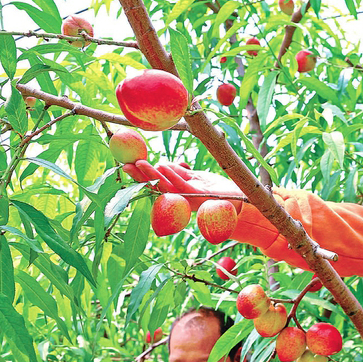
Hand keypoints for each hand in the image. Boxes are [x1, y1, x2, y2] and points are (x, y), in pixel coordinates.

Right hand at [123, 160, 244, 211]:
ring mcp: (188, 196)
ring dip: (151, 174)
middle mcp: (180, 196)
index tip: (127, 164)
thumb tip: (164, 163)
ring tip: (139, 163)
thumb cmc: (216, 188)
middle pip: (155, 186)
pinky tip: (163, 166)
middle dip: (139, 176)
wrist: (238, 198)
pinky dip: (172, 175)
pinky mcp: (199, 194)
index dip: (140, 175)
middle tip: (124, 165)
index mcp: (177, 191)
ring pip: (165, 186)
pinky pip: (182, 185)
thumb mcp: (196, 176)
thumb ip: (181, 171)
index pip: (155, 183)